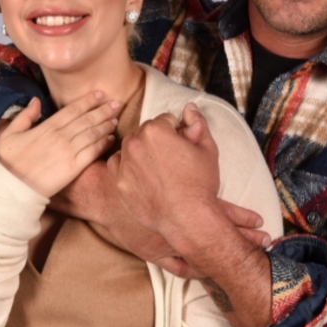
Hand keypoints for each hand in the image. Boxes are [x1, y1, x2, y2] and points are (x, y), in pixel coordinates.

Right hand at [0, 91, 119, 196]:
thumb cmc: (7, 161)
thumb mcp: (10, 134)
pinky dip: (103, 144)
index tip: (100, 94)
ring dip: (105, 124)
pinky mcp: (73, 168)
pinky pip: (92, 152)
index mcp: (46, 127)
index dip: (88, 101)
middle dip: (103, 110)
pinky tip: (111, 138)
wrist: (11, 186)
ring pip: (92, 134)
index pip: (72, 110)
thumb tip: (35, 100)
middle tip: (116, 102)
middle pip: (86, 119)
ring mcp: (68, 152)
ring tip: (116, 117)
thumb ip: (25, 116)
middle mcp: (60, 136)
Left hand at [111, 103, 219, 237]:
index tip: (182, 148)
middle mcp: (135, 143)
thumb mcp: (208, 149)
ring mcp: (124, 163)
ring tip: (159, 171)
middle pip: (146, 132)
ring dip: (142, 153)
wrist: (187, 218)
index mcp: (156, 130)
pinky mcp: (119, 182)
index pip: (165, 120)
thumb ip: (197, 124)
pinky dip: (129, 168)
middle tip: (172, 162)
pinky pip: (119, 165)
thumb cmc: (199, 184)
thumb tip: (189, 108)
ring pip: (131, 148)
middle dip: (158, 142)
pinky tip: (145, 179)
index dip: (177, 133)